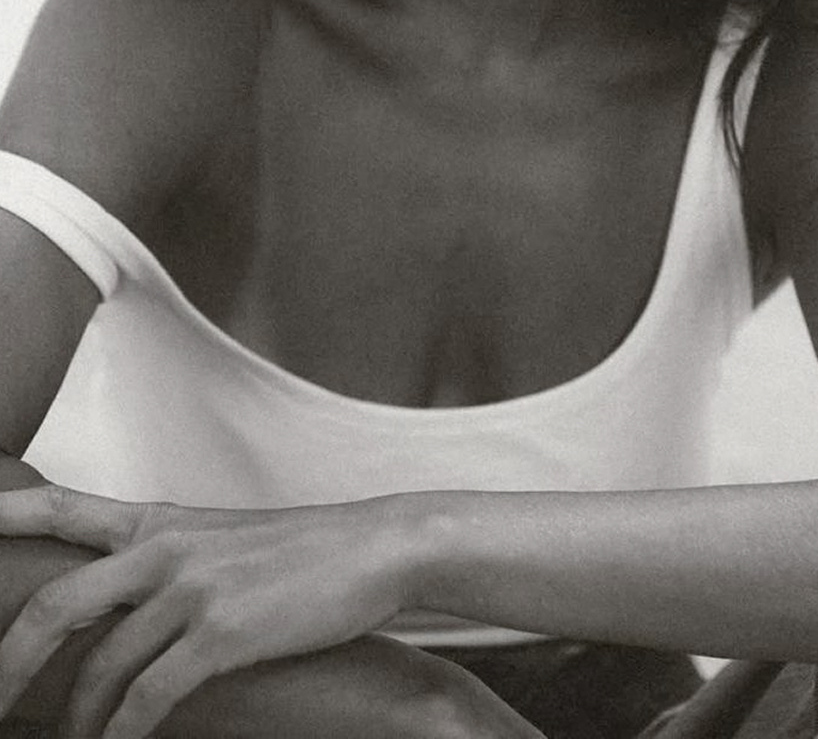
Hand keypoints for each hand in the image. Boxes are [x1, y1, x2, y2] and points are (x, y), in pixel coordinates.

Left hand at [0, 484, 418, 738]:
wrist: (375, 547)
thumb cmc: (303, 551)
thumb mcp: (221, 541)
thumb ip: (164, 562)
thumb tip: (122, 605)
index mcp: (160, 521)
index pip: (61, 506)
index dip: (7, 514)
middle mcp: (165, 546)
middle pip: (56, 605)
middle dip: (10, 664)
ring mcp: (192, 587)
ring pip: (99, 666)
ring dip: (76, 721)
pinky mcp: (222, 632)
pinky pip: (147, 697)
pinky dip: (123, 735)